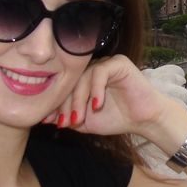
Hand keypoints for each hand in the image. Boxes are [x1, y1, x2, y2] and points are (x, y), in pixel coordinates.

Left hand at [46, 55, 186, 146]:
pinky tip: (97, 106)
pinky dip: (96, 90)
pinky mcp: (118, 62)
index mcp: (83, 79)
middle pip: (70, 82)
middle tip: (65, 123)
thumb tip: (43, 118)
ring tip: (79, 119)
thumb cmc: (116, 119)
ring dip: (78, 100)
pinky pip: (101, 72)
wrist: (143, 121)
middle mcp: (92, 69)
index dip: (55, 105)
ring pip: (83, 78)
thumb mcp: (85, 121)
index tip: (50, 122)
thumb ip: (67, 117)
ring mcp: (105, 64)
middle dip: (64, 104)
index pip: (62, 88)